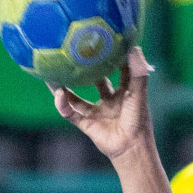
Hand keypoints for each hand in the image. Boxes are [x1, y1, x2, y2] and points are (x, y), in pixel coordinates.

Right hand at [52, 47, 155, 164]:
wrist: (132, 149)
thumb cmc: (139, 121)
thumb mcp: (138, 94)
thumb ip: (137, 73)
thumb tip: (134, 49)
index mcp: (125, 94)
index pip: (119, 71)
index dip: (113, 58)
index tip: (105, 43)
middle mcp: (110, 102)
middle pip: (95, 82)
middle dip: (85, 71)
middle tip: (74, 56)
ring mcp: (98, 113)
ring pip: (76, 98)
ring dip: (65, 88)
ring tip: (53, 74)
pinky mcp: (87, 125)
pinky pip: (71, 113)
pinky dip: (63, 105)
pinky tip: (58, 94)